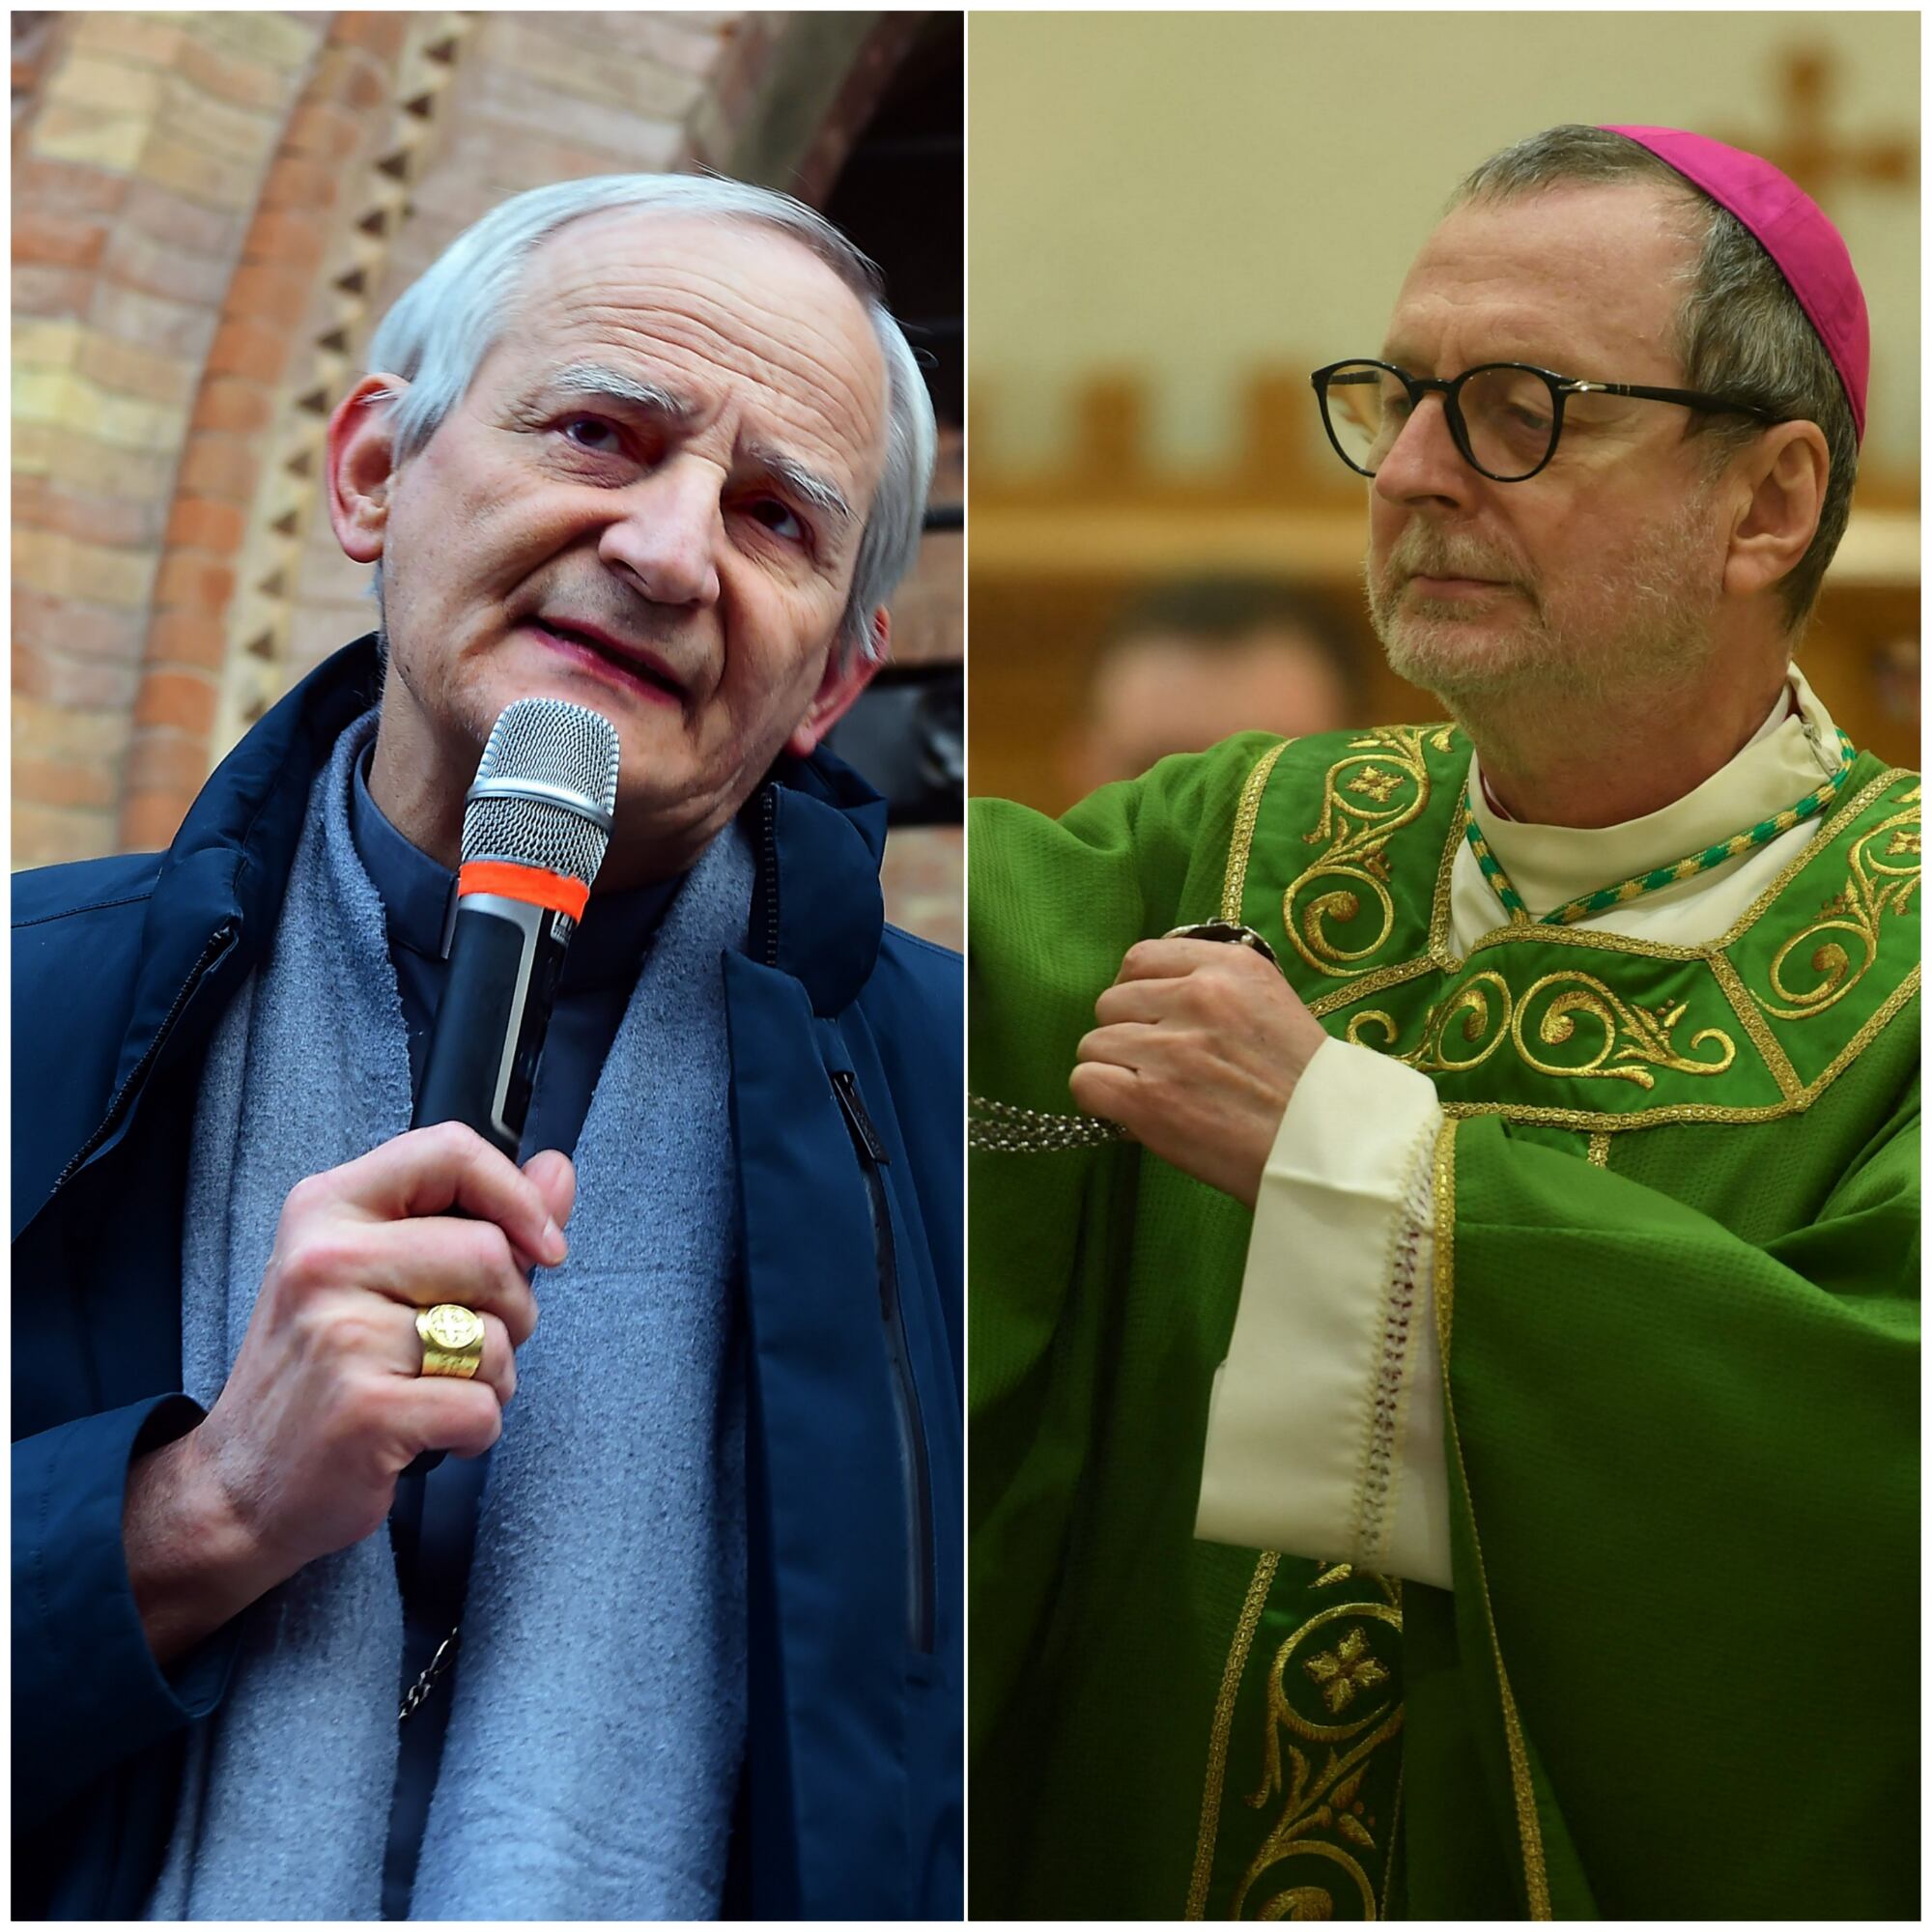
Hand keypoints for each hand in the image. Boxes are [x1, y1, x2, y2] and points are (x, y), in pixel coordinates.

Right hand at [125, 1125, 574, 1660]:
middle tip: (466, 1344)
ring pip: (496, 1335)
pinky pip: (482, 1407)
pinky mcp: (362, 1410)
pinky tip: (427, 1433)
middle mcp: (325, 1259)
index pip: (448, 1150)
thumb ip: (481, 1216)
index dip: (516, 1193)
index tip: (543, 1245)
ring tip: (436, 1389)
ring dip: (494, 1376)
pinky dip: (477, 1431)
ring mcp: (339, 1335)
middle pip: (490, 1251)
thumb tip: (559, 1169)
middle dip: (513, 1309)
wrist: (240, 1486)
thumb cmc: (325, 1370)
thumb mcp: (385, 1272)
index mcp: (328, 1207)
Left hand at [1069, 938, 1328, 1208]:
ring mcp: (1170, 1047)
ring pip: (1094, 1042)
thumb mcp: (1272, 1007)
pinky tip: (1130, 1113)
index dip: (1138, 993)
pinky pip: (1085, 1081)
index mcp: (1231, 967)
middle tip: (1158, 1066)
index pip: (1141, 958)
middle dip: (1127, 1034)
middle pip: (1111, 1000)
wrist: (1331, 1151)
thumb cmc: (1307, 1089)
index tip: (1154, 1020)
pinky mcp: (1148, 1097)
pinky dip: (1099, 1100)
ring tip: (1151, 1093)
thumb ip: (1216, 991)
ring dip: (1113, 1069)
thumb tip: (1149, 1001)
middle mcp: (1198, 996)